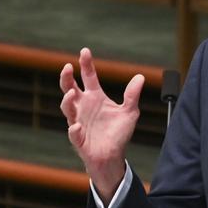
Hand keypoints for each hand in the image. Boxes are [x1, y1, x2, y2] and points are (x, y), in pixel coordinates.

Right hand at [60, 47, 143, 203]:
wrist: (113, 156)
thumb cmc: (118, 133)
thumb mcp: (130, 112)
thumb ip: (132, 95)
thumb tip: (140, 77)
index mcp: (95, 97)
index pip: (88, 77)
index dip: (86, 64)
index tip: (85, 51)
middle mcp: (84, 107)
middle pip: (70, 88)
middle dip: (66, 78)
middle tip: (68, 67)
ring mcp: (78, 121)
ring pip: (67, 109)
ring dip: (67, 101)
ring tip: (71, 93)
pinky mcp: (79, 139)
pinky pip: (74, 133)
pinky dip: (74, 130)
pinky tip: (78, 126)